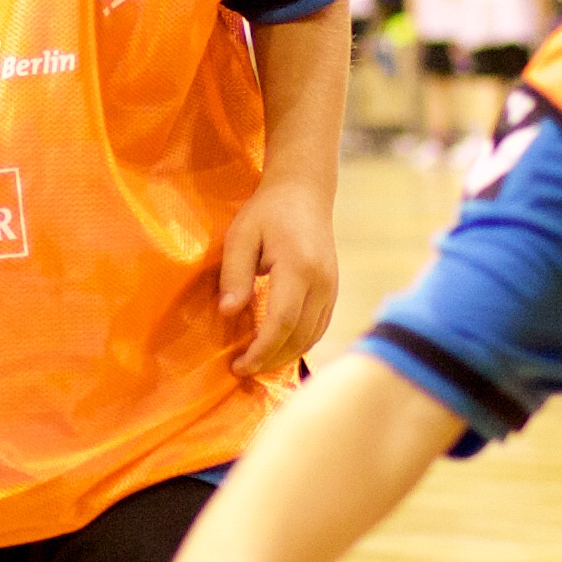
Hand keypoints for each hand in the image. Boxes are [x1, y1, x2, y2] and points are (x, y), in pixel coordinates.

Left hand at [215, 183, 336, 376]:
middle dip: (271, 359)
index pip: (282, 322)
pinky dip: (299, 344)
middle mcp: (321, 282)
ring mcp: (331, 288)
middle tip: (242, 369)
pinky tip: (277, 348)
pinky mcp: (333, 291)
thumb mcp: (241, 235)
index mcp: (298, 267)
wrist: (305, 192)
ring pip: (312, 336)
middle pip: (300, 336)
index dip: (262, 350)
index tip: (239, 365)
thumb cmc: (267, 212)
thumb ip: (235, 273)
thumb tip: (228, 312)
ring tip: (256, 363)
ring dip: (285, 356)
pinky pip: (319, 328)